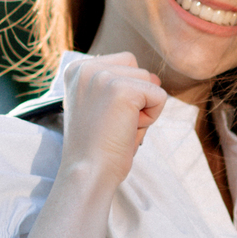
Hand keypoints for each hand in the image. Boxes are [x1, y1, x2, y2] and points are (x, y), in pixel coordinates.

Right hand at [58, 53, 165, 189]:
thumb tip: (156, 78)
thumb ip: (126, 85)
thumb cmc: (98, 146)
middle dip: (136, 99)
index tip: (103, 117)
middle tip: (113, 124)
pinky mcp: (122, 90)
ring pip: (150, 81)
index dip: (125, 94)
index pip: (124, 64)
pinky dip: (152, 118)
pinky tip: (127, 130)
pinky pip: (159, 96)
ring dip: (144, 109)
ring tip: (119, 128)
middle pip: (138, 70)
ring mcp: (102, 76)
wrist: (88, 172)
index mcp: (77, 69)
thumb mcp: (105, 107)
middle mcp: (86, 68)